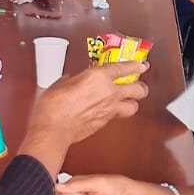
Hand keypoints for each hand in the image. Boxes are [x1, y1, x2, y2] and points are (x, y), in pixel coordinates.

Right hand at [19, 64, 147, 173]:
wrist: (53, 129)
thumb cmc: (54, 106)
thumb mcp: (62, 83)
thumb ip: (74, 80)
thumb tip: (74, 80)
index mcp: (98, 76)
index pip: (124, 68)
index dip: (135, 65)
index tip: (140, 65)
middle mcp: (109, 92)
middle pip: (138, 89)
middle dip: (140, 86)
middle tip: (137, 83)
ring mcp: (110, 109)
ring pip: (134, 106)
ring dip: (133, 102)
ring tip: (129, 99)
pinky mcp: (105, 123)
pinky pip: (118, 116)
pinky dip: (117, 113)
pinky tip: (110, 110)